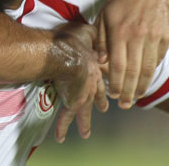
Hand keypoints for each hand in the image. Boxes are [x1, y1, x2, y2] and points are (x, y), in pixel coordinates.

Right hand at [51, 22, 108, 142]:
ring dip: (85, 122)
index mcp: (94, 66)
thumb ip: (93, 33)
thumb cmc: (74, 41)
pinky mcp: (71, 101)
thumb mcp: (87, 31)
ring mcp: (81, 93)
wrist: (68, 55)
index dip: (103, 84)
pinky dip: (63, 126)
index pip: (100, 77)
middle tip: (103, 109)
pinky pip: (66, 116)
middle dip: (99, 102)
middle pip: (96, 95)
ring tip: (85, 134)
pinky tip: (61, 137)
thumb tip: (96, 32)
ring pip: (84, 110)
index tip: (107, 91)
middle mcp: (90, 81)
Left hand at [96, 0, 168, 108]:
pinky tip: (143, 80)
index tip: (111, 95)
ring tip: (134, 98)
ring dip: (141, 87)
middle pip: (133, 72)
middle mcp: (138, 35)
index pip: (117, 65)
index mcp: (119, 30)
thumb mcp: (105, 14)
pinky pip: (157, 60)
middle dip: (127, 92)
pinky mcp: (165, 37)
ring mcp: (154, 36)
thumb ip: (101, 38)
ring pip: (148, 70)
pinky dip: (151, 72)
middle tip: (123, 104)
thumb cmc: (122, 0)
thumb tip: (100, 61)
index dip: (114, 83)